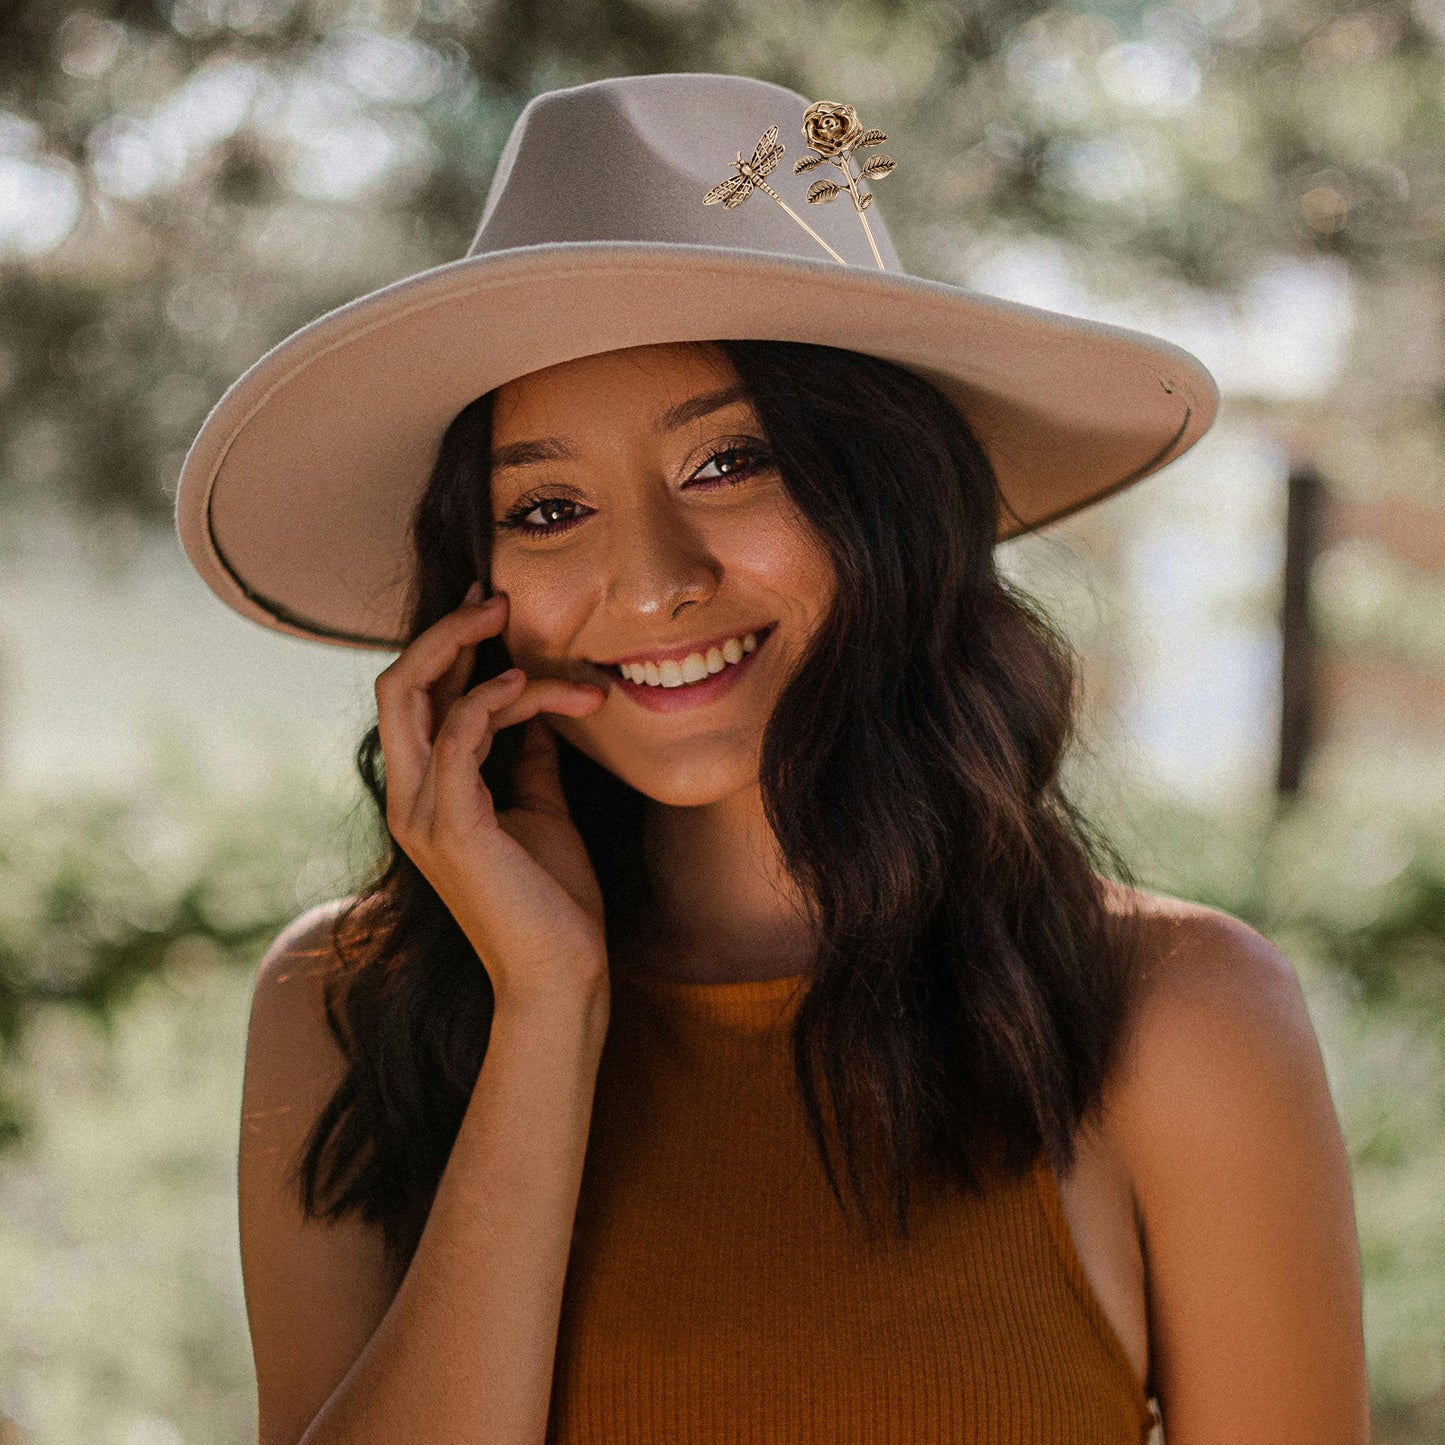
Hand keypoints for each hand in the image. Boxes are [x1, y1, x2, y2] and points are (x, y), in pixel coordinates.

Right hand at [374, 583, 610, 1005]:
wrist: (561, 974)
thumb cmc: (552, 898)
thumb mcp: (538, 806)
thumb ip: (524, 756)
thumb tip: (531, 702)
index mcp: (425, 794)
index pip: (417, 699)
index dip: (449, 645)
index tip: (496, 608)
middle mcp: (409, 798)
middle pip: (398, 685)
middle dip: (444, 631)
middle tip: (497, 597)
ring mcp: (422, 813)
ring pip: (414, 697)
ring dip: (471, 651)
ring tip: (516, 623)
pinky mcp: (453, 827)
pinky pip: (457, 738)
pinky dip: (488, 700)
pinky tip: (526, 684)